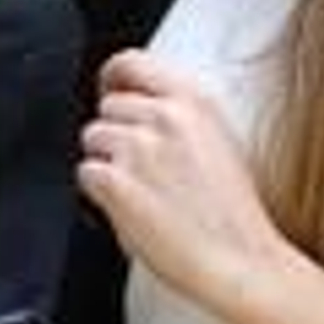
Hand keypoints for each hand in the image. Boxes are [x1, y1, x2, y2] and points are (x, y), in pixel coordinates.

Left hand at [77, 49, 287, 315]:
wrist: (238, 261)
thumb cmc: (232, 215)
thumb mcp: (218, 142)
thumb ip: (178, 118)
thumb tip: (138, 110)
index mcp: (194, 102)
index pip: (131, 62)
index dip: (112, 78)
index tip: (109, 90)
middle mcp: (165, 117)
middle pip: (107, 107)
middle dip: (114, 135)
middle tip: (138, 168)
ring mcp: (138, 148)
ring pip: (92, 138)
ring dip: (106, 163)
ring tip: (139, 192)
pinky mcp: (116, 182)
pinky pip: (86, 174)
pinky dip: (99, 193)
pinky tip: (130, 209)